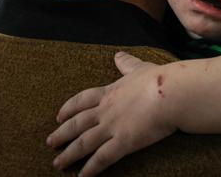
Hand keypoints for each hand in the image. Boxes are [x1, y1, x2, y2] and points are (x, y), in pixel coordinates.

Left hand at [46, 53, 176, 176]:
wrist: (170, 92)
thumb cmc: (158, 79)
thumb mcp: (139, 68)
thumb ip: (126, 64)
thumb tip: (118, 55)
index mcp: (109, 92)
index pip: (82, 100)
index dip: (69, 109)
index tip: (59, 116)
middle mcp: (106, 110)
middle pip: (77, 123)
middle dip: (61, 134)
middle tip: (50, 142)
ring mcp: (112, 127)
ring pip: (84, 143)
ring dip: (69, 154)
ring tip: (57, 163)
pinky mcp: (123, 142)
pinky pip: (102, 158)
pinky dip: (90, 169)